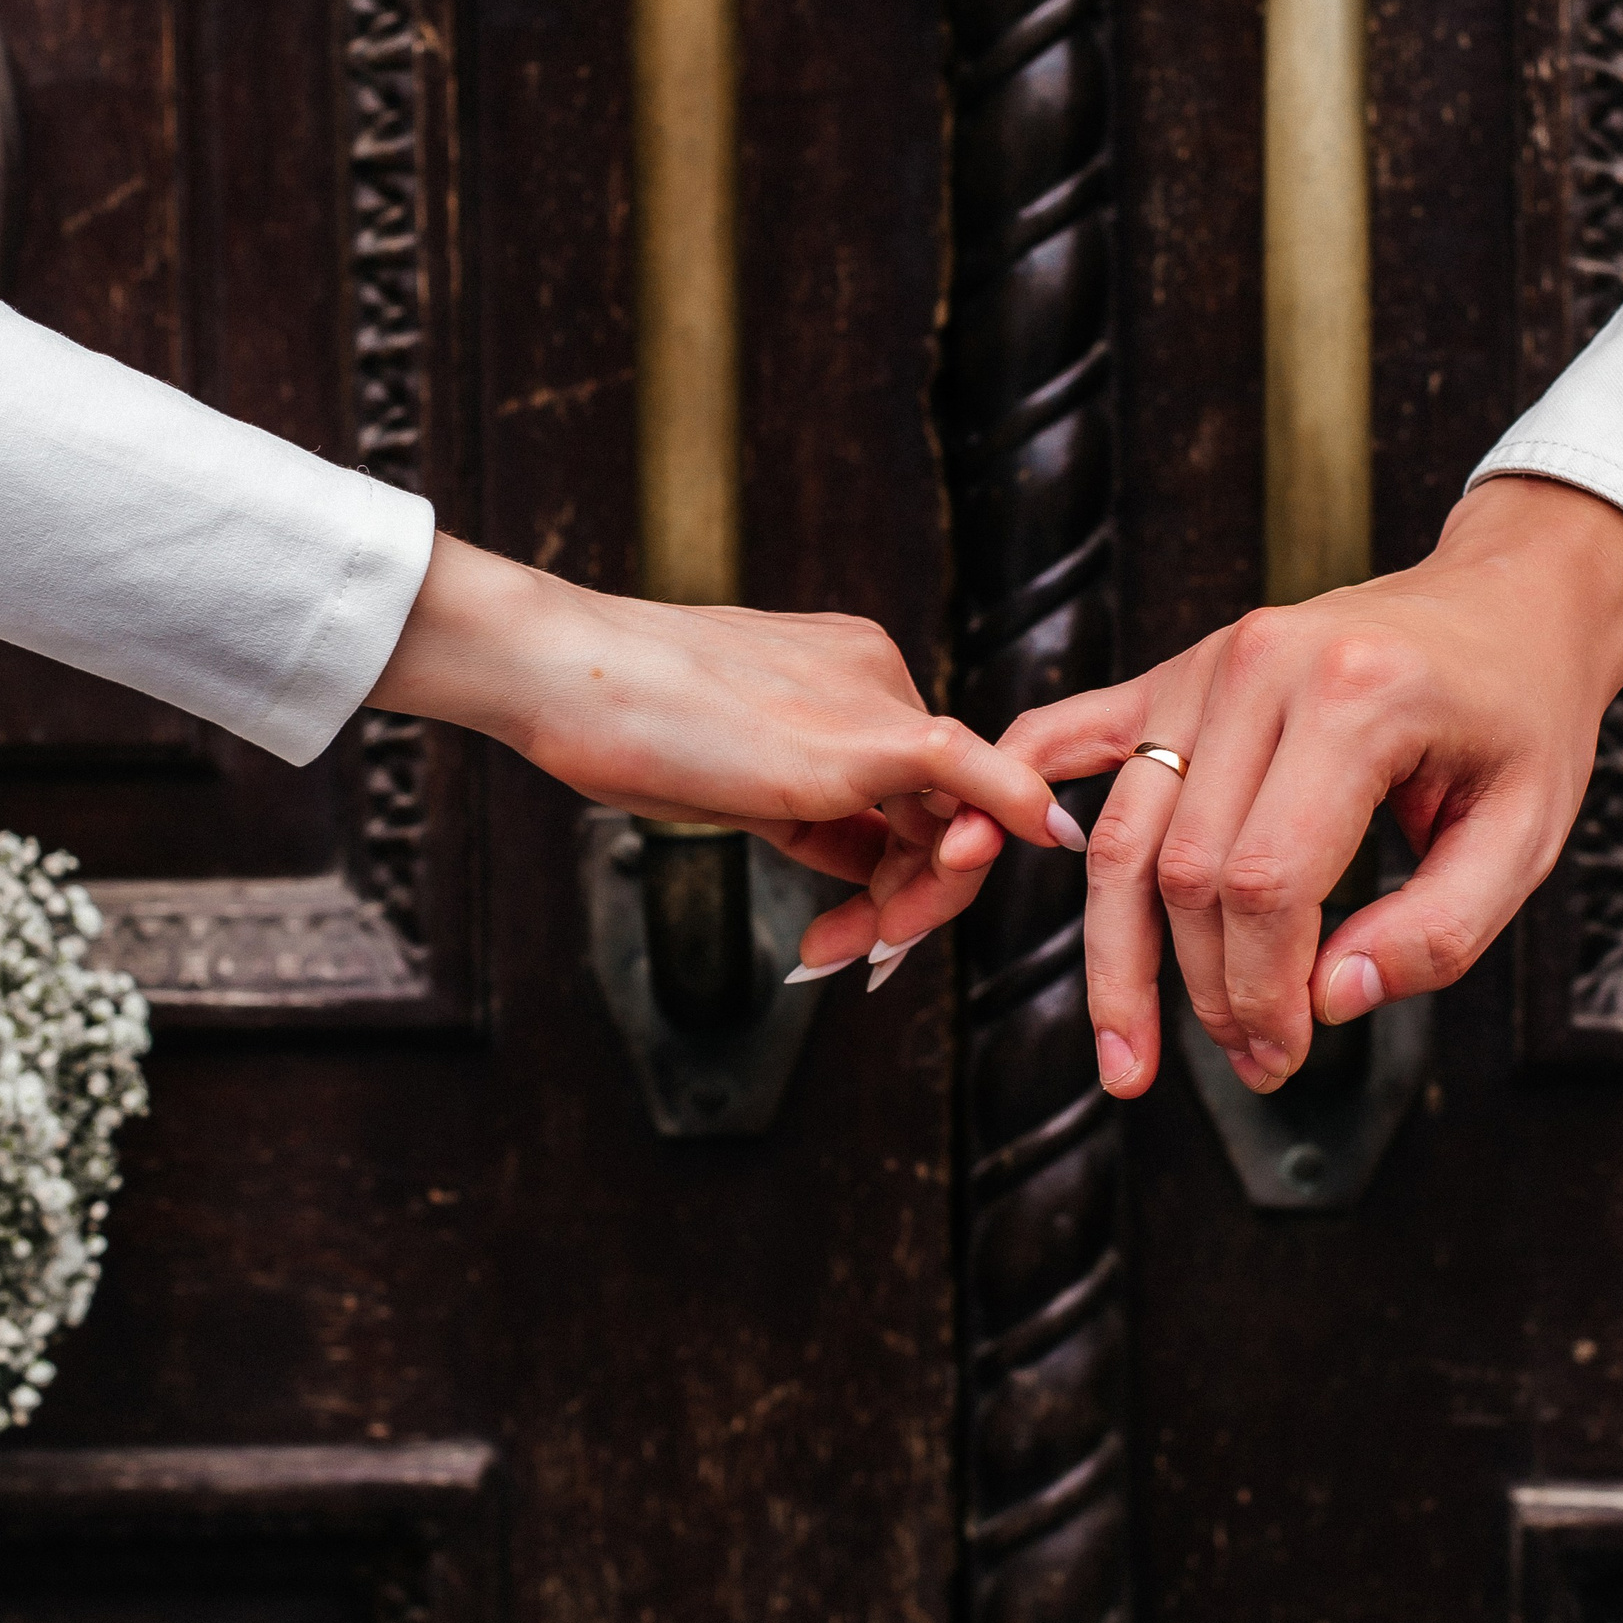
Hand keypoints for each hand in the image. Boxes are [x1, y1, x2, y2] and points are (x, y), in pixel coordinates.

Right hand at [369, 536, 1083, 956]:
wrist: (567, 673)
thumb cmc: (621, 720)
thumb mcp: (733, 778)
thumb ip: (811, 814)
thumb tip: (868, 867)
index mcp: (844, 667)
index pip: (904, 781)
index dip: (894, 862)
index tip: (858, 926)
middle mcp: (875, 671)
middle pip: (934, 803)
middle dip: (908, 891)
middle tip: (857, 955)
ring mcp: (876, 699)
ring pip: (945, 813)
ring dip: (915, 898)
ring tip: (850, 953)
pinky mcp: (868, 736)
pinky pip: (974, 772)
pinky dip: (1015, 808)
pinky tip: (1056, 839)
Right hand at [931, 478, 1622, 1093]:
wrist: (1507, 599)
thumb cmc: (1523, 718)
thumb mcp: (1526, 834)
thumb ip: (1439, 932)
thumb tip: (1327, 1003)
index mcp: (1355, 698)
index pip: (1266, 879)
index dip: (1262, 989)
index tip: (1287, 1052)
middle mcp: (1259, 667)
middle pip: (1183, 869)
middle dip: (1203, 989)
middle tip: (1249, 1062)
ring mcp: (1205, 662)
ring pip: (1122, 835)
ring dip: (1117, 955)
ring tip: (1128, 1051)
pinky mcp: (1176, 671)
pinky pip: (1070, 734)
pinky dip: (1022, 794)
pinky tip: (982, 856)